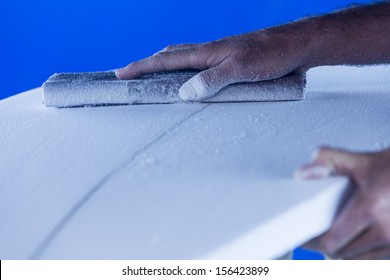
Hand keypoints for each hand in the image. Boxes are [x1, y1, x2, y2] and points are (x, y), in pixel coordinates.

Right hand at [116, 24, 310, 100]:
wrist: (296, 45)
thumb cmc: (272, 54)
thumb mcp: (241, 68)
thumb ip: (213, 80)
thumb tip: (184, 93)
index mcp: (207, 52)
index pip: (166, 59)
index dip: (142, 66)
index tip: (120, 73)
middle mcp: (209, 51)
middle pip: (170, 55)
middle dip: (147, 63)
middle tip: (130, 73)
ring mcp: (219, 54)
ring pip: (183, 57)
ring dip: (164, 64)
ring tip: (152, 74)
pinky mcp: (229, 60)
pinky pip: (199, 63)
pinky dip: (185, 69)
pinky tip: (190, 77)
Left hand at [295, 147, 389, 258]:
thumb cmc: (389, 169)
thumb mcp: (356, 159)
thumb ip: (326, 159)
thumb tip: (301, 174)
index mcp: (370, 208)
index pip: (331, 241)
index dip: (312, 243)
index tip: (303, 239)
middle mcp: (387, 230)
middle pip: (341, 253)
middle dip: (325, 246)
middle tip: (314, 235)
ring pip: (356, 260)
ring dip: (342, 252)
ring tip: (331, 238)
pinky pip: (372, 260)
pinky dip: (358, 254)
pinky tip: (350, 242)